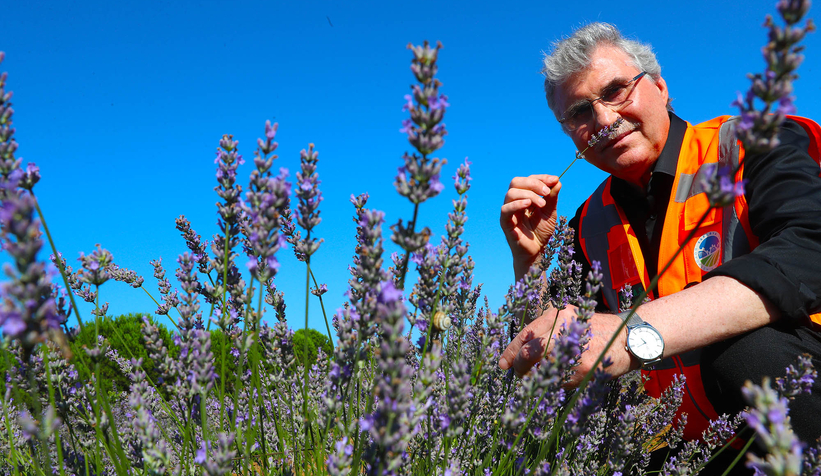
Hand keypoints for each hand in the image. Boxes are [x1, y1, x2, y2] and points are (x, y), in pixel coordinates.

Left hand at [498, 307, 634, 386]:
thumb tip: (518, 350)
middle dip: (519, 367)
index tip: (503, 364)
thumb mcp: (568, 316)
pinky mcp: (584, 369)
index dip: (510, 352)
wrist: (627, 337)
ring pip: (541, 370)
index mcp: (557, 315)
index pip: (525, 335)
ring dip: (533, 379)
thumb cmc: (592, 328)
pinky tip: (555, 380)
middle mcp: (564, 331)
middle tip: (517, 373)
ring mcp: (574, 351)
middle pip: (529, 352)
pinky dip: (553, 383)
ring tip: (533, 379)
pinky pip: (559, 381)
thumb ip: (545, 327)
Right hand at [499, 175, 561, 277]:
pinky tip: (528, 204)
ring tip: (542, 204)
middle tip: (546, 192)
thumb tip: (557, 181)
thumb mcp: (550, 212)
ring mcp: (509, 212)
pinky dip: (517, 204)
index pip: (528, 180)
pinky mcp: (505, 223)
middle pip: (516, 182)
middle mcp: (515, 202)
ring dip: (529, 194)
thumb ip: (552, 197)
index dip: (541, 178)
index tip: (554, 180)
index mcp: (524, 197)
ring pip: (511, 193)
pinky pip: (506, 209)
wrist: (537, 251)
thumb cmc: (541, 232)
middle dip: (533, 183)